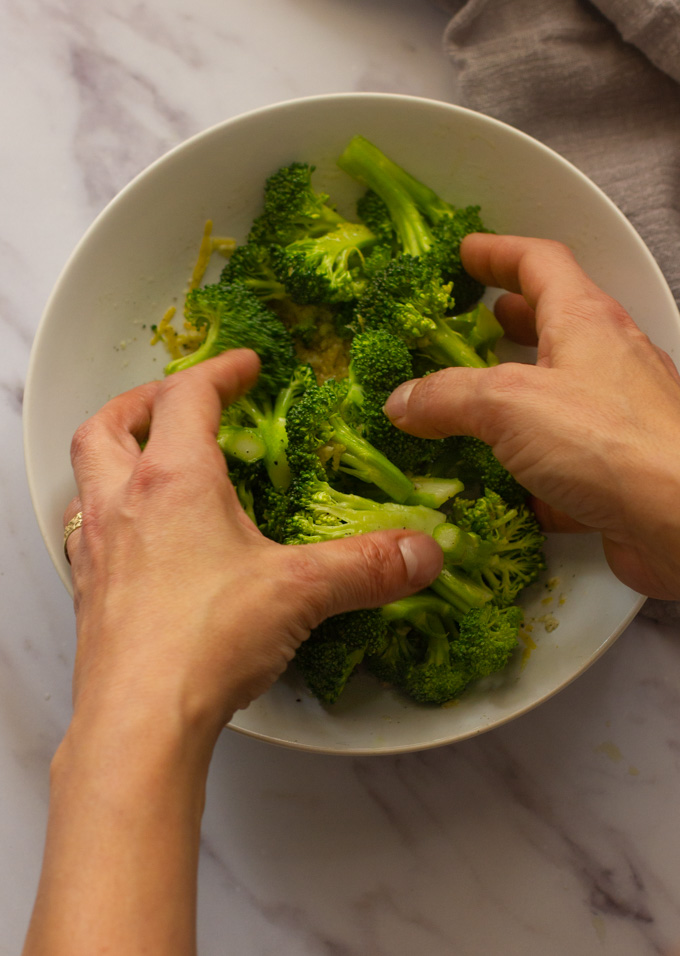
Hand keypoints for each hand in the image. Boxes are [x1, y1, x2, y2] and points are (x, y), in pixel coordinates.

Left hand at [23, 349, 441, 955]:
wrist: (138, 721)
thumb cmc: (207, 638)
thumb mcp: (300, 591)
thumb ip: (367, 566)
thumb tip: (425, 551)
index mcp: (173, 481)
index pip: (186, 398)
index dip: (219, 372)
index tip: (247, 365)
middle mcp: (122, 504)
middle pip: (108, 425)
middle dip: (142, 400)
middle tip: (175, 399)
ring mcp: (96, 550)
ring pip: (86, 476)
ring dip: (115, 455)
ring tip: (150, 462)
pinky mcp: (89, 594)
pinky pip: (85, 532)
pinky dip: (108, 515)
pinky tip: (139, 540)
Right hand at [384, 234, 679, 599]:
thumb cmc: (609, 442)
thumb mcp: (509, 403)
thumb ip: (448, 396)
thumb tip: (403, 399)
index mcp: (585, 321)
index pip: (541, 263)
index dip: (499, 252)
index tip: (466, 251)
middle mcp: (607, 362)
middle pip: (554, 324)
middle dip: (509, 321)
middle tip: (469, 325)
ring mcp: (616, 419)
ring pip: (557, 394)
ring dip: (514, 395)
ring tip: (470, 403)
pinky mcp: (616, 474)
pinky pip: (563, 460)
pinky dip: (527, 465)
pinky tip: (499, 483)